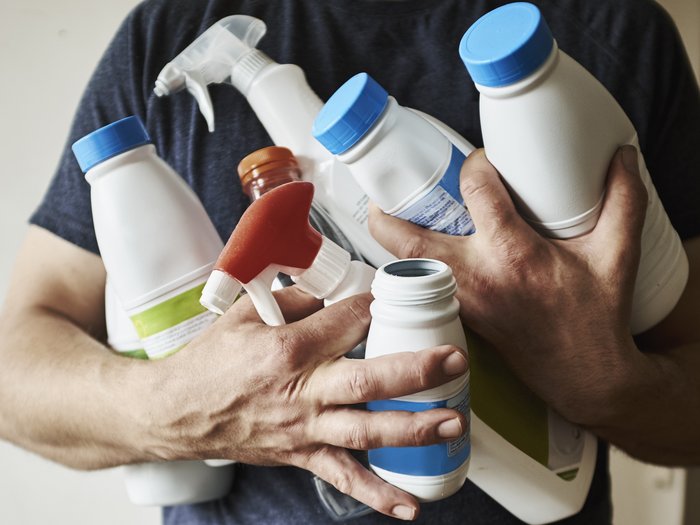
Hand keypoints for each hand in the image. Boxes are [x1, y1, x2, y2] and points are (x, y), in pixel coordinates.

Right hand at [141, 286, 467, 519]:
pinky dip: (376, 494)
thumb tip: (334, 295)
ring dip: (411, 429)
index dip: (378, 305)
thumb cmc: (210, 361)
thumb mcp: (244, 315)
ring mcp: (304, 428)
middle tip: (454, 361)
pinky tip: (409, 506)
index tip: (398, 296)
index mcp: (288, 349)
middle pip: (368, 381)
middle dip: (416, 371)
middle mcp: (302, 391)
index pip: (348, 321)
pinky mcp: (301, 454)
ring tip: (452, 424)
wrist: (177, 412)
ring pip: (365, 432)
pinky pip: (342, 477)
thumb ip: (294, 300)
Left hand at [369, 146, 647, 426]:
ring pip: (403, 266)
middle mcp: (477, 276)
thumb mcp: (618, 255)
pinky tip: (417, 247)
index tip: (484, 160)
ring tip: (392, 210)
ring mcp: (461, 299)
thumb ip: (625, 200)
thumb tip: (621, 154)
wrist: (584, 376)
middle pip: (407, 238)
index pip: (476, 190)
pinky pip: (418, 287)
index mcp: (514, 253)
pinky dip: (407, 266)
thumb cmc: (597, 317)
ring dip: (391, 238)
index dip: (475, 164)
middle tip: (392, 183)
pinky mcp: (458, 315)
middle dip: (386, 210)